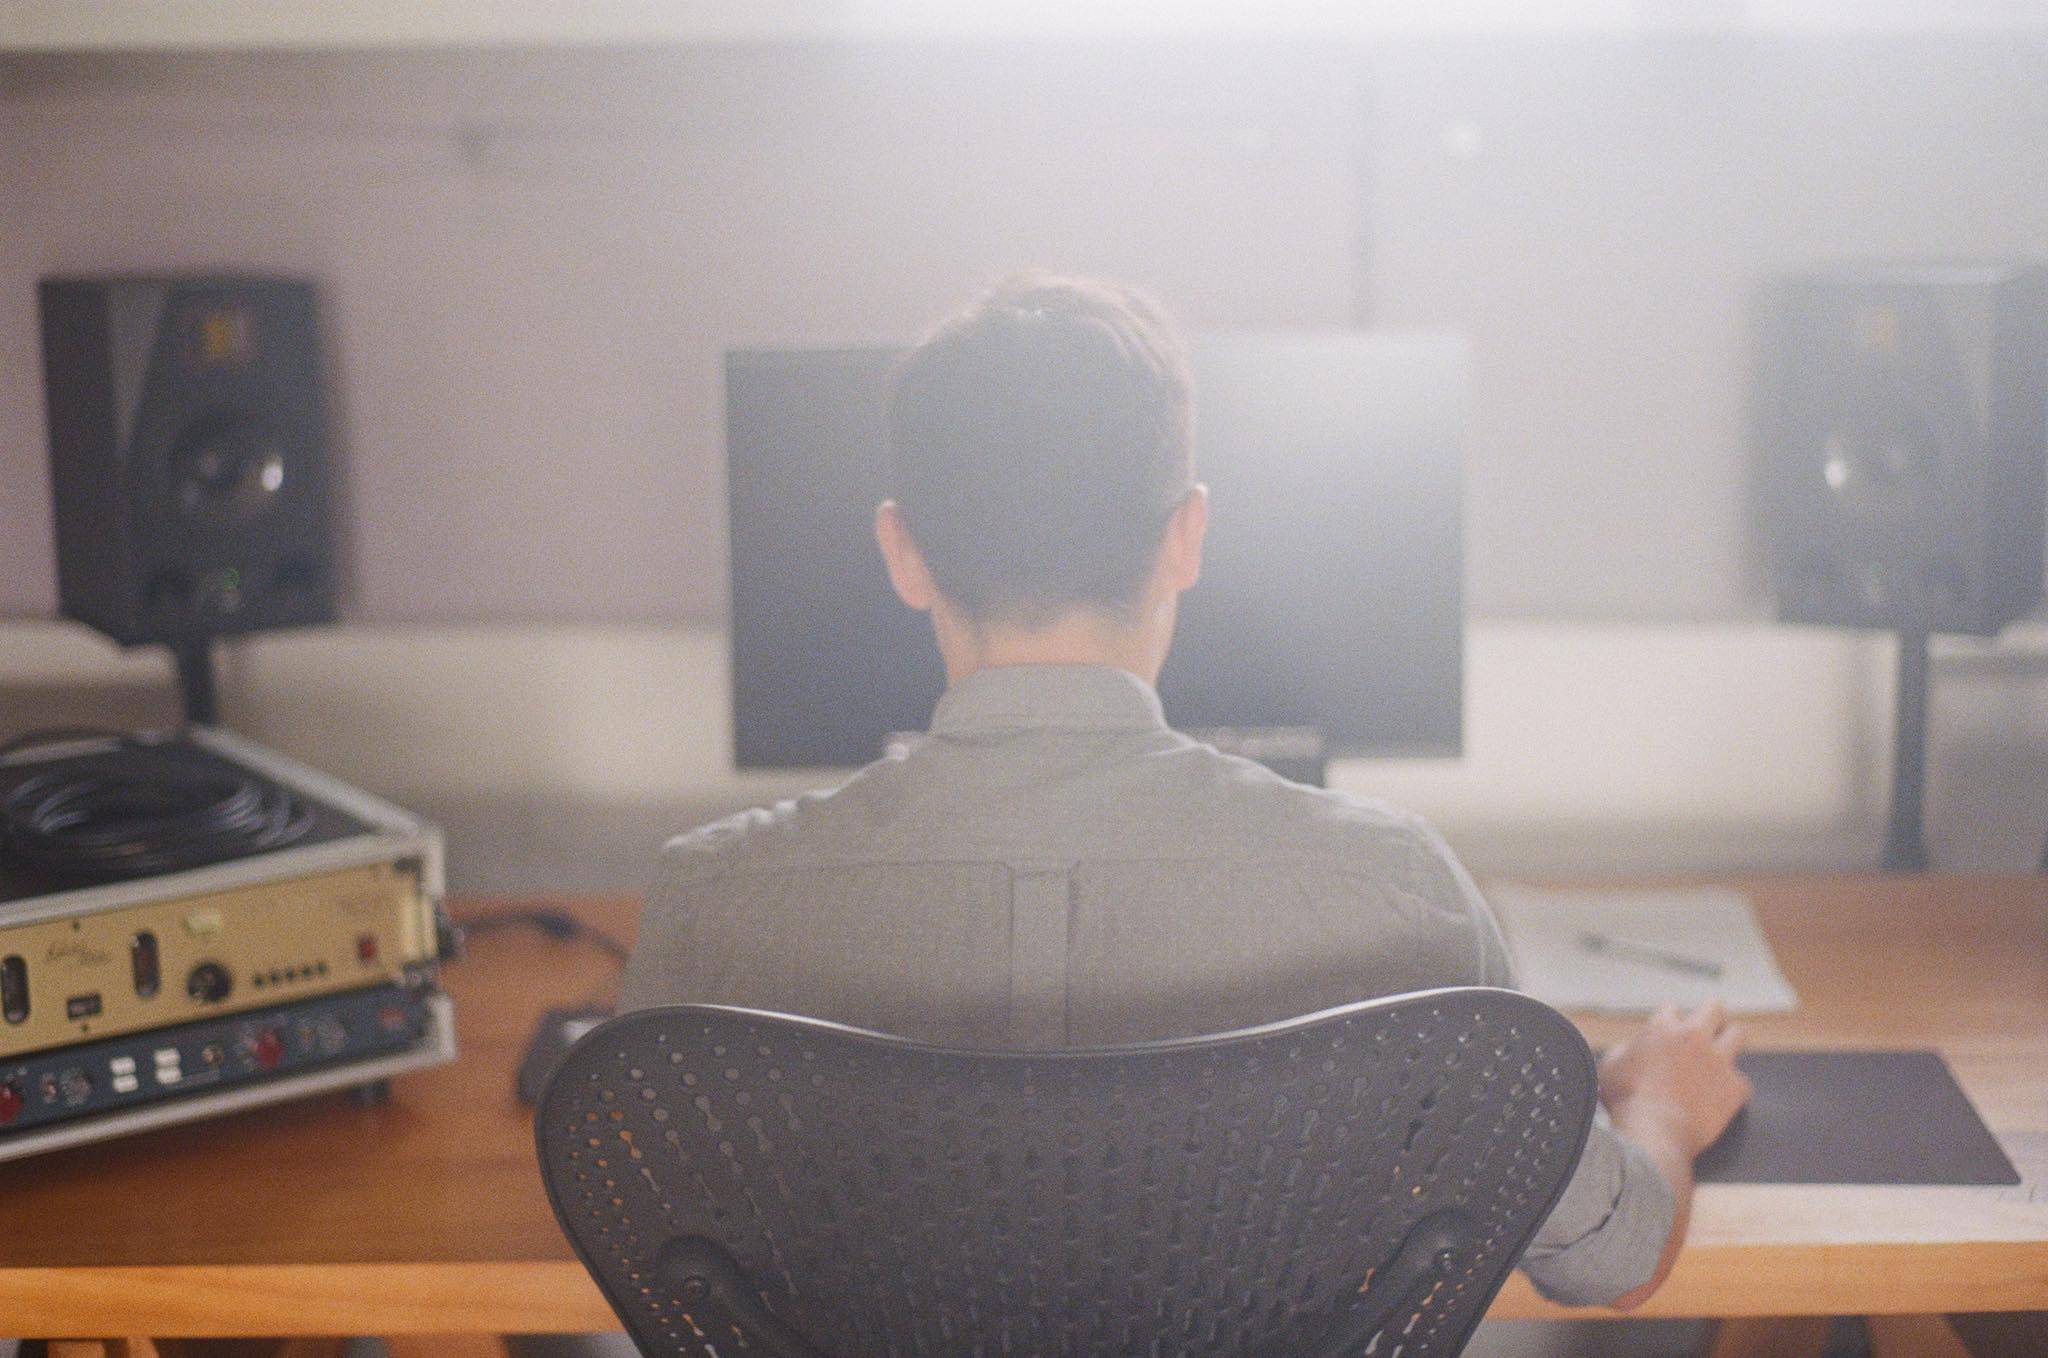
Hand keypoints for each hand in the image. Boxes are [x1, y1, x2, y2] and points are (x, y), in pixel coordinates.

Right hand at [1598, 1000, 1752, 1160]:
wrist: (1654, 1132)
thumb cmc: (1627, 1102)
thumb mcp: (1610, 1067)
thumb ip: (1625, 1050)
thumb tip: (1632, 1048)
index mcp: (1662, 1028)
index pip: (1672, 1010)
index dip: (1670, 1020)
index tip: (1670, 1028)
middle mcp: (1694, 1037)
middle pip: (1714, 1009)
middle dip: (1712, 1011)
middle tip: (1712, 1018)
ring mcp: (1718, 1060)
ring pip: (1737, 1034)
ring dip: (1731, 1038)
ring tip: (1727, 1045)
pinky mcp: (1735, 1087)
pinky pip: (1741, 1081)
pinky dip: (1733, 1088)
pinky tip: (1725, 1095)